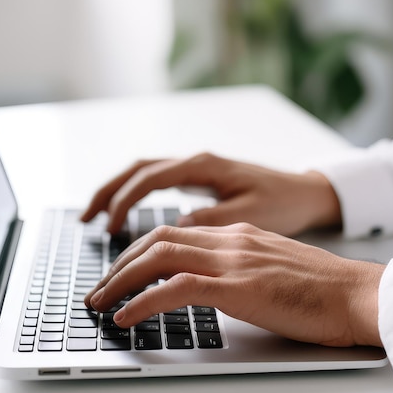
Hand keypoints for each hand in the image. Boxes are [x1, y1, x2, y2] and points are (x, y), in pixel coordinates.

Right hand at [82, 152, 342, 235]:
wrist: (306, 191)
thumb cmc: (283, 202)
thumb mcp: (251, 215)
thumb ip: (212, 219)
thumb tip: (175, 230)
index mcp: (203, 166)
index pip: (149, 179)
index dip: (124, 203)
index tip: (109, 230)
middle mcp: (195, 162)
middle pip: (137, 169)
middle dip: (108, 192)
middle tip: (85, 220)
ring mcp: (195, 169)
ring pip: (143, 173)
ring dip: (117, 191)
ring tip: (96, 217)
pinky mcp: (199, 180)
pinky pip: (156, 182)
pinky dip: (135, 195)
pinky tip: (128, 214)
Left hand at [85, 223, 383, 347]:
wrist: (359, 294)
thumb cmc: (322, 290)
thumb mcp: (272, 268)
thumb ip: (239, 268)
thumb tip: (209, 285)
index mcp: (237, 235)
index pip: (173, 233)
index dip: (138, 252)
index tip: (120, 272)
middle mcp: (230, 240)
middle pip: (156, 240)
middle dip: (119, 264)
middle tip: (98, 289)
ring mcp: (234, 261)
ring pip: (158, 257)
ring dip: (120, 280)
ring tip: (99, 303)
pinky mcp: (240, 288)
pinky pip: (177, 288)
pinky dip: (144, 301)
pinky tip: (126, 318)